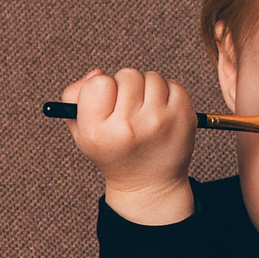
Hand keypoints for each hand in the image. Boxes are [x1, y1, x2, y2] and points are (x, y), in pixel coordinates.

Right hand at [61, 67, 195, 223]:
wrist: (150, 185)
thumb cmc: (114, 152)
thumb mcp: (83, 132)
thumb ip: (75, 98)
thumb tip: (97, 72)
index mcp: (99, 132)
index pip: (98, 82)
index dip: (102, 87)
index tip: (107, 103)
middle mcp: (129, 127)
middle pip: (127, 75)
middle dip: (126, 87)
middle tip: (128, 109)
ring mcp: (159, 121)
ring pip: (151, 77)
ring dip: (148, 89)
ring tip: (145, 113)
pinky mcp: (183, 117)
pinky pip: (173, 84)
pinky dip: (168, 94)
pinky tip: (162, 114)